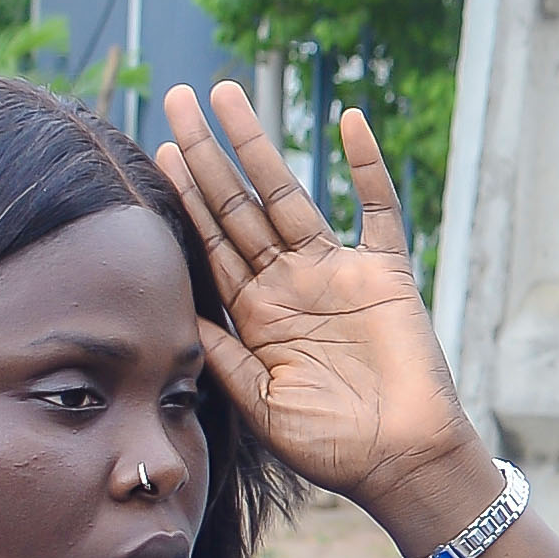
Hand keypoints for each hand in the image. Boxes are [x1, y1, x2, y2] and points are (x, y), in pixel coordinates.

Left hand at [154, 82, 484, 528]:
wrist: (401, 462)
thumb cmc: (331, 447)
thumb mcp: (258, 404)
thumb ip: (220, 356)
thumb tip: (172, 314)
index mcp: (256, 314)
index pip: (211, 242)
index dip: (184, 197)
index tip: (158, 149)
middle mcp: (290, 284)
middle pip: (238, 205)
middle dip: (206, 153)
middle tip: (176, 97)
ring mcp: (335, 273)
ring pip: (289, 194)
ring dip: (259, 145)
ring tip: (228, 95)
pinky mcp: (384, 273)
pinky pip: (377, 209)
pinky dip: (367, 166)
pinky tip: (350, 122)